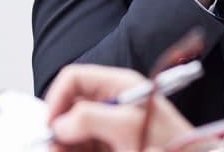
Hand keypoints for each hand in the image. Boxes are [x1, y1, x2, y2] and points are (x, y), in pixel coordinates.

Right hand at [46, 64, 192, 151]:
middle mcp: (111, 102)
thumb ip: (91, 119)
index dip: (57, 98)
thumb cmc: (171, 145)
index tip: (51, 125)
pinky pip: (82, 146)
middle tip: (54, 148)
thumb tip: (61, 123)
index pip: (74, 79)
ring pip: (73, 131)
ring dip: (65, 144)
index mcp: (118, 85)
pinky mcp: (111, 144)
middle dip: (59, 128)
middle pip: (69, 107)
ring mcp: (110, 125)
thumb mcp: (128, 128)